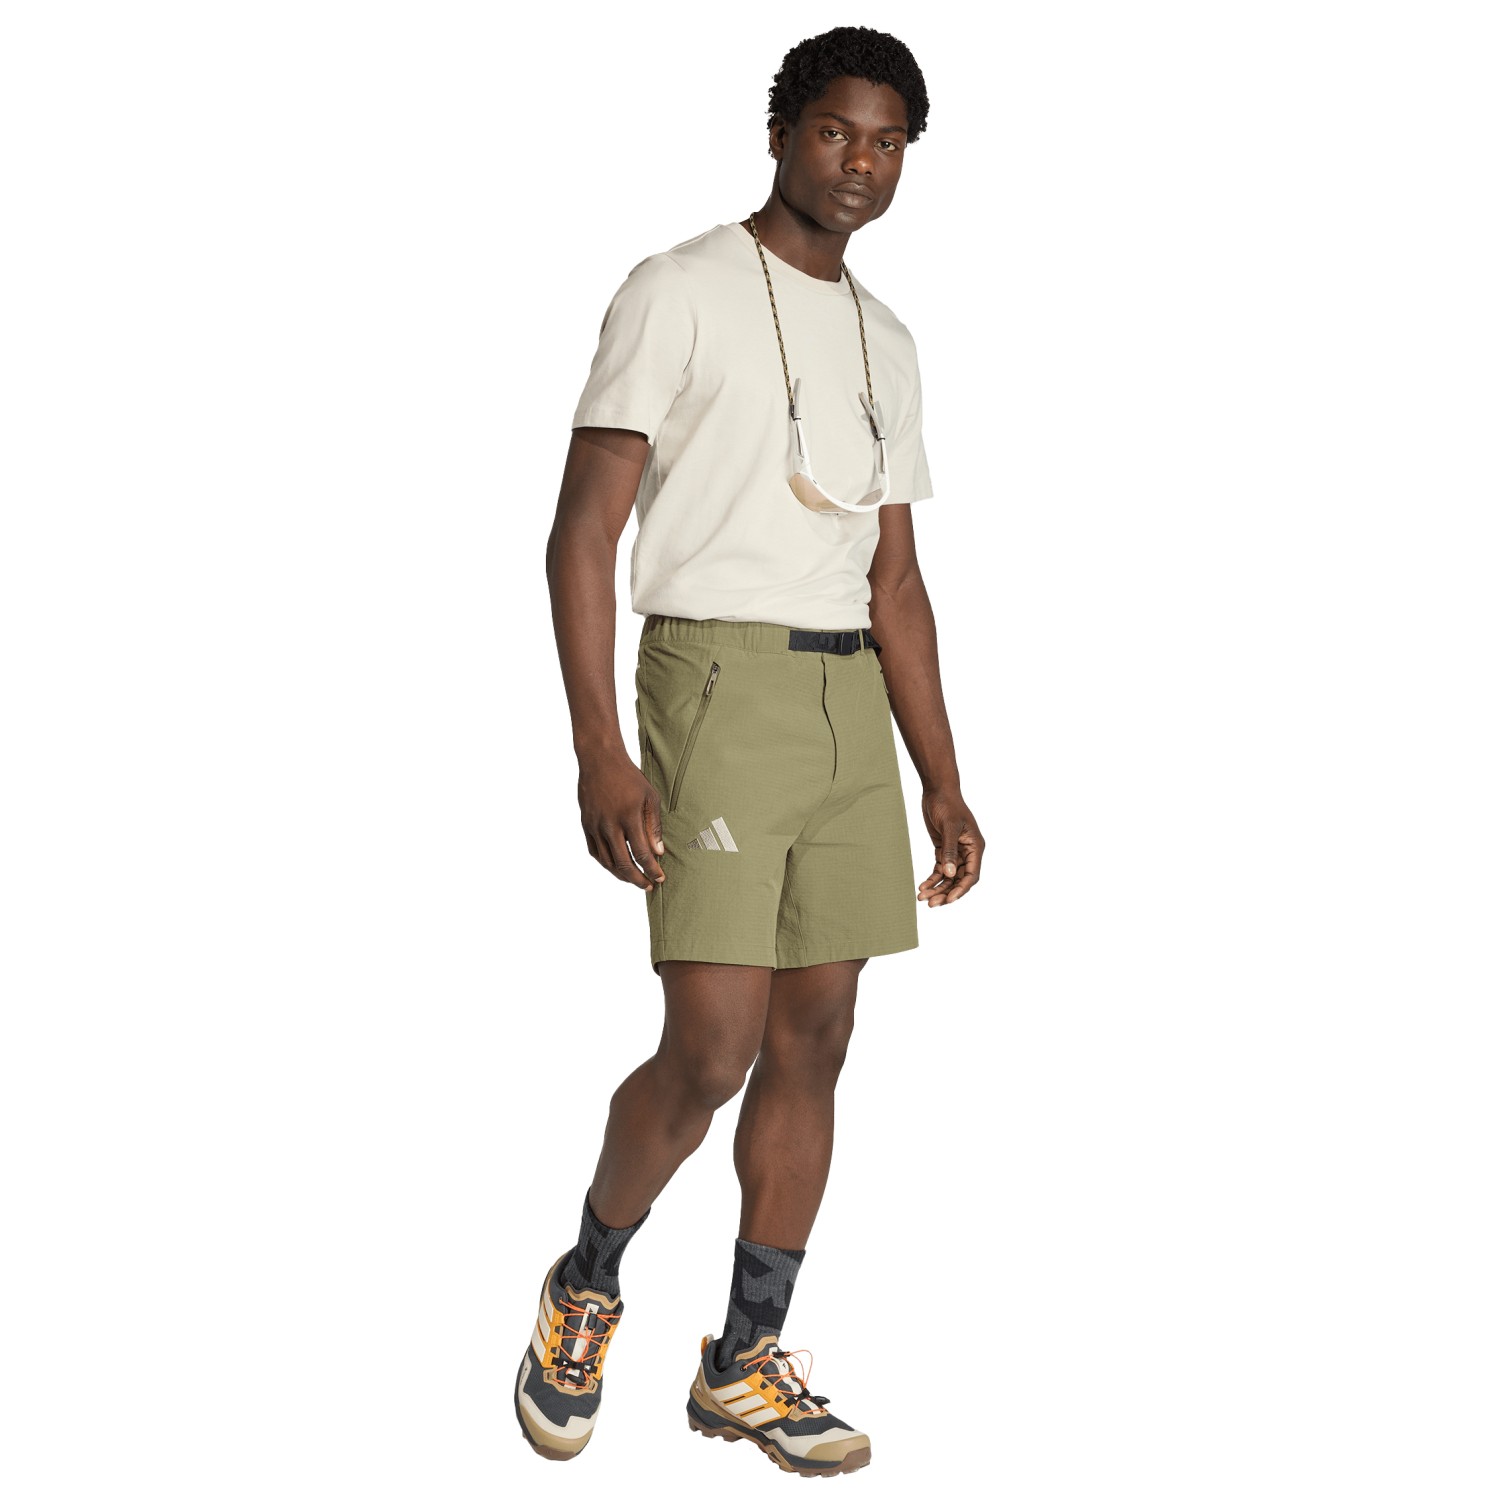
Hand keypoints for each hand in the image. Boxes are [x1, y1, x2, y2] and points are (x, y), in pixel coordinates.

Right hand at [577, 754, 665, 890]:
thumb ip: (653, 826)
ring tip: (634, 880)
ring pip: (607, 861)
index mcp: (628, 817)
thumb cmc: (629, 778)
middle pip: (623, 863)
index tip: (660, 878)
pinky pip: (595, 852)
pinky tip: (616, 868)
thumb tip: (658, 852)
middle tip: (649, 886)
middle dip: (638, 879)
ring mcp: (595, 826)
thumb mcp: (649, 797)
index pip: (642, 853)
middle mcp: (609, 825)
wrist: (600, 761)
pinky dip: (606, 864)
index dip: (652, 869)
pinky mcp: (586, 825)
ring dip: (621, 875)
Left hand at [918, 789, 983, 905]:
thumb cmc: (947, 804)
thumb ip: (949, 850)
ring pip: (948, 877)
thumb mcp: (949, 827)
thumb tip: (949, 874)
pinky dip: (932, 878)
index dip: (960, 890)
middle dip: (945, 892)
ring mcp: (956, 852)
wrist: (937, 790)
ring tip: (922, 897)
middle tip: (931, 904)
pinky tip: (922, 886)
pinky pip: (939, 869)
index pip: (971, 875)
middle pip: (958, 880)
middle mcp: (968, 852)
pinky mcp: (943, 849)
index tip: (948, 900)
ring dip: (937, 888)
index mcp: (975, 847)